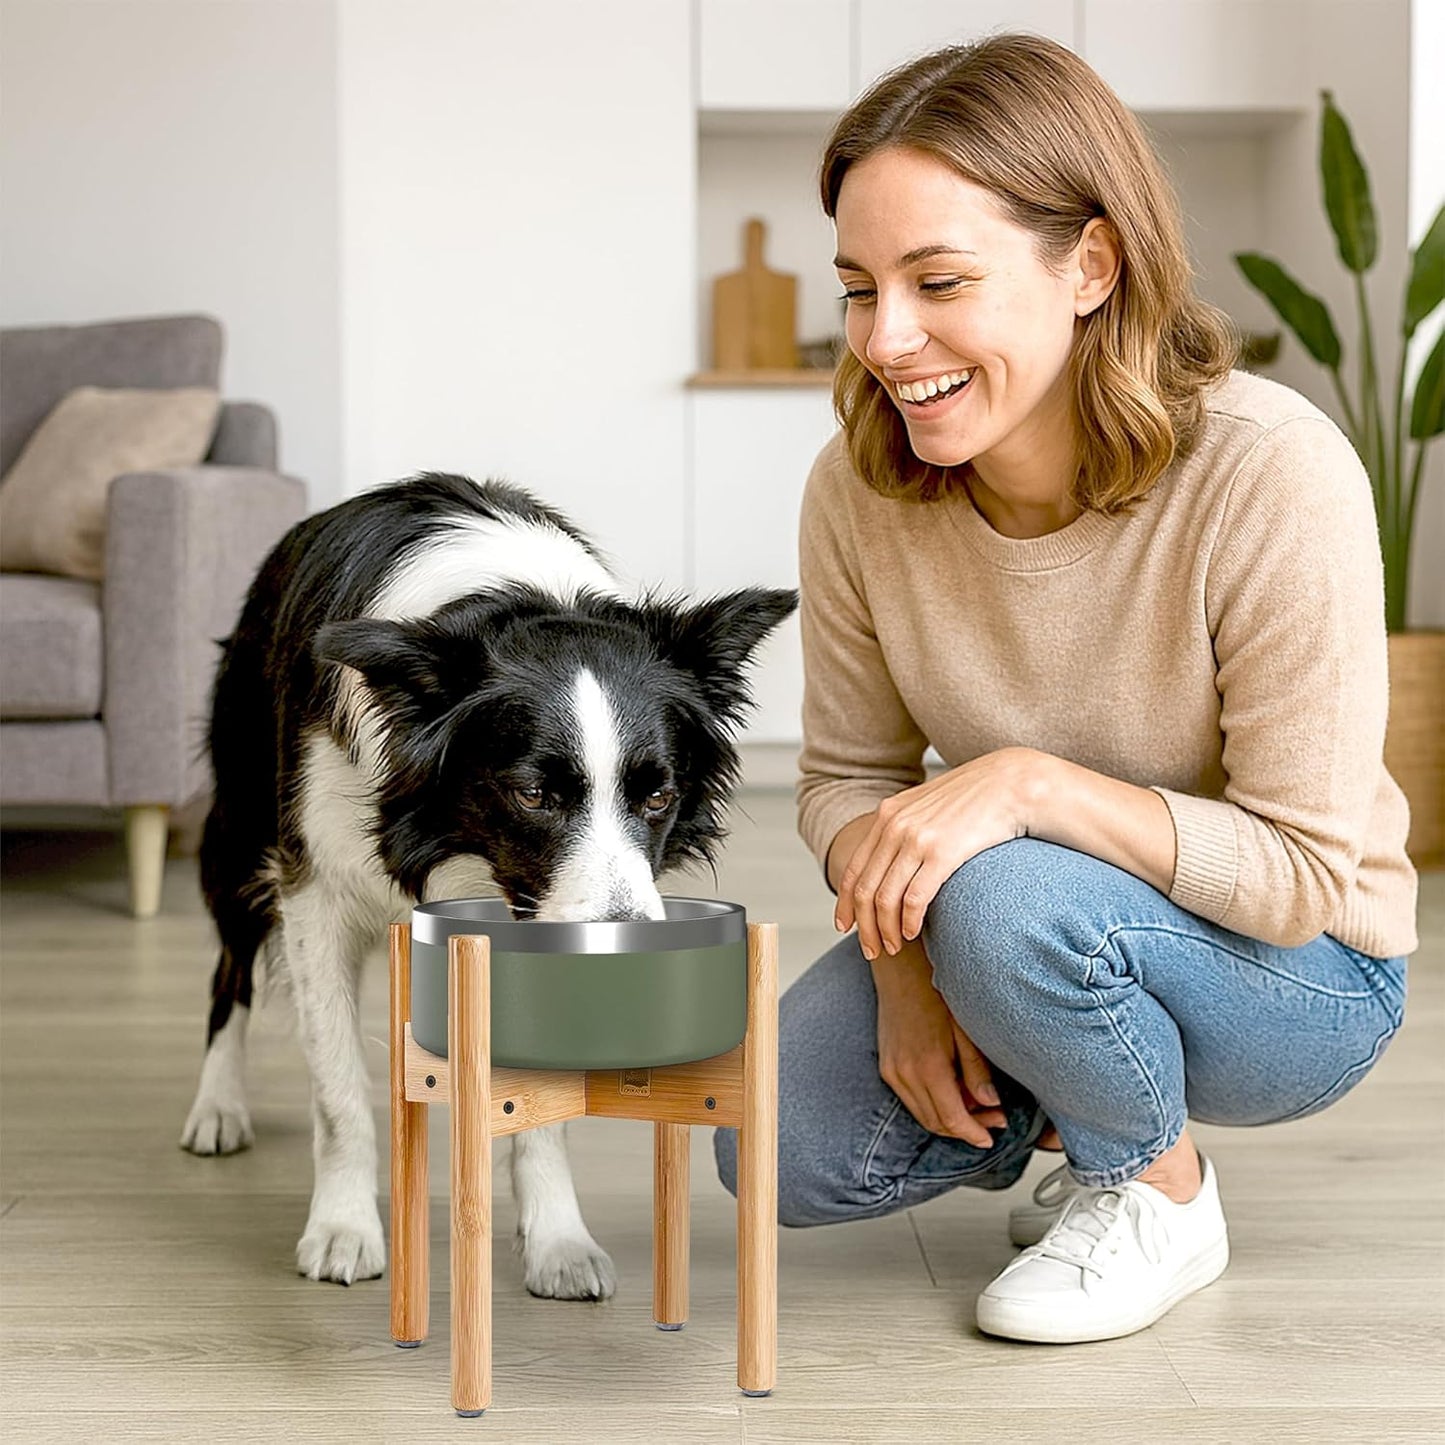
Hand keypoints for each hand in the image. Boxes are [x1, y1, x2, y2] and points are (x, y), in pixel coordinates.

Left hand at [836, 747, 1047, 959]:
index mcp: (888, 815)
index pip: (855, 868)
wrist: (1011, 782)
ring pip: (885, 899)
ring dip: (885, 930)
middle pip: (865, 889)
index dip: (846, 903)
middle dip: (864, 926)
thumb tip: (893, 858)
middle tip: (871, 950)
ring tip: (892, 948)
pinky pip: (914, 899)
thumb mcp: (929, 805)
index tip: (845, 926)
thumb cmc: (975, 798)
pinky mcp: (942, 853)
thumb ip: (907, 826)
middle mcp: (895, 826)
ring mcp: (916, 839)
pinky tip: (912, 933)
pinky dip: (908, 922)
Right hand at [872, 940, 1005, 1145]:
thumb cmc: (935, 991)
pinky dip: (932, 1105)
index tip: (991, 1137)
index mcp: (928, 1066)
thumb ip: (977, 1069)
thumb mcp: (965, 1029)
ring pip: (922, 1115)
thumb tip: (992, 1103)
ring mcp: (892, 1071)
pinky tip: (952, 1092)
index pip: (952, 1119)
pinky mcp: (887, 1067)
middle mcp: (905, 1074)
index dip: (974, 1133)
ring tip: (976, 1107)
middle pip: (936, 1123)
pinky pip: (911, 1100)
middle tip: (992, 1121)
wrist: (902, 970)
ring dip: (949, 1120)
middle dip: (966, 1129)